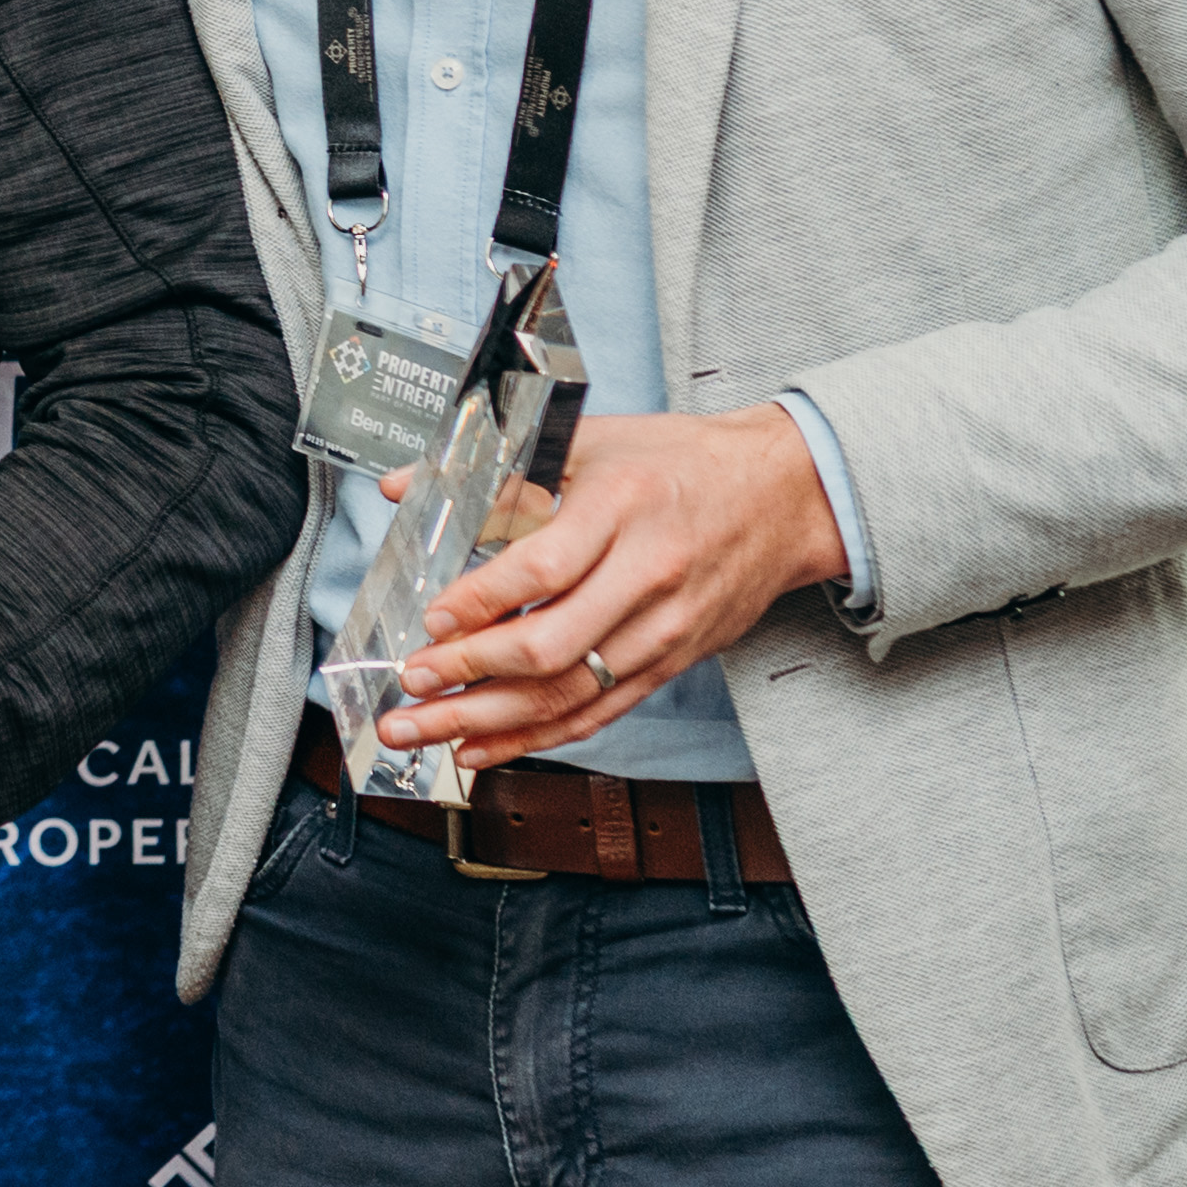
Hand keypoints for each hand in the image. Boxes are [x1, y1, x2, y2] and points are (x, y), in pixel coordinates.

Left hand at [377, 406, 847, 769]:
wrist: (783, 496)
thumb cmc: (678, 460)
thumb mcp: (589, 439)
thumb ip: (496, 468)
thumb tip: (404, 486)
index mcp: (621, 507)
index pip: (544, 568)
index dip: (482, 601)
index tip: (431, 619)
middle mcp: (647, 575)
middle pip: (552, 645)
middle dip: (470, 672)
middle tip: (411, 682)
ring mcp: (664, 629)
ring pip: (570, 692)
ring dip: (489, 721)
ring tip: (424, 730)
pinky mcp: (673, 662)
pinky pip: (600, 712)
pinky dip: (538, 737)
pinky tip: (483, 747)